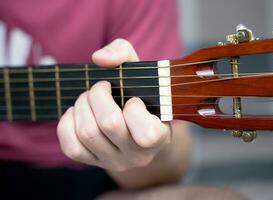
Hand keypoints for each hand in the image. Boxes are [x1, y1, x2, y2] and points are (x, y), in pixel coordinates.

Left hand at [57, 39, 170, 171]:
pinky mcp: (93, 163)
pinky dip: (68, 123)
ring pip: (87, 133)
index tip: (132, 98)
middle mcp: (138, 156)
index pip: (146, 133)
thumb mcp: (140, 71)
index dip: (134, 108)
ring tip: (89, 98)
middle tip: (100, 88)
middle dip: (98, 96)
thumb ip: (123, 53)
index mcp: (159, 136)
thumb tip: (99, 58)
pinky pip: (71, 147)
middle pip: (109, 124)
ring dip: (82, 105)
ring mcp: (115, 162)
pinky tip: (78, 113)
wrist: (134, 125)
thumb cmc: (139, 95)